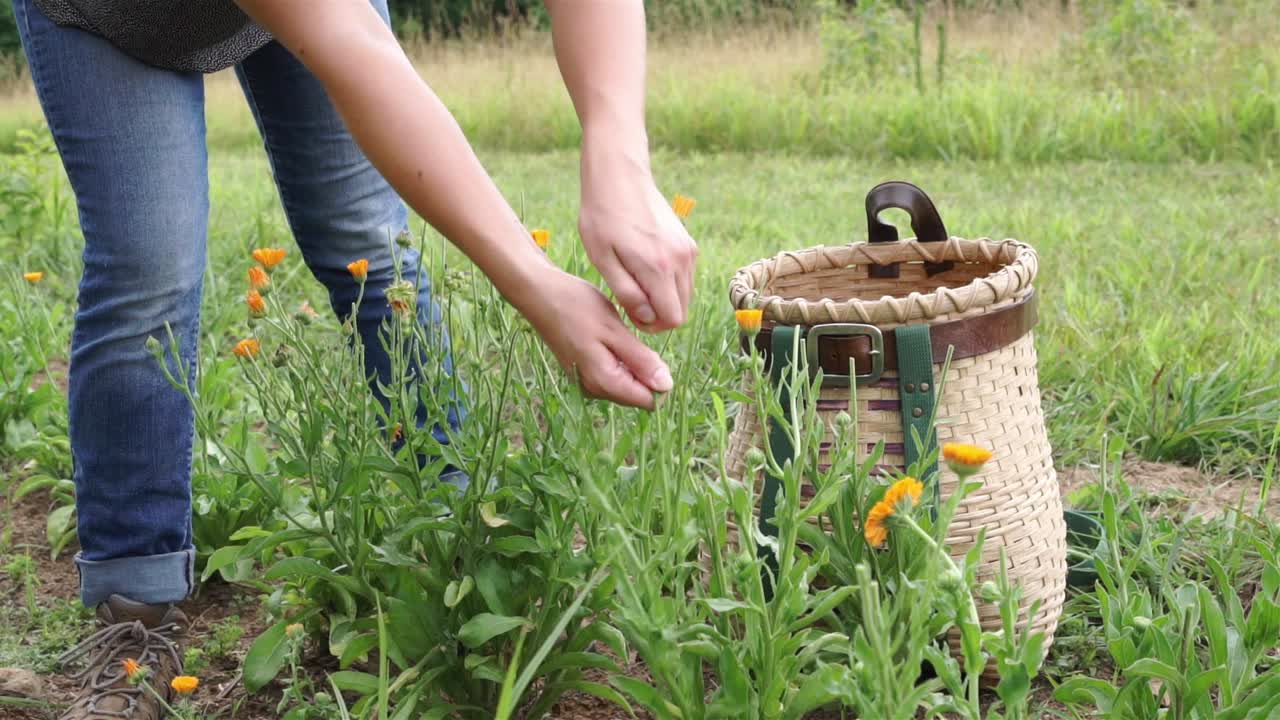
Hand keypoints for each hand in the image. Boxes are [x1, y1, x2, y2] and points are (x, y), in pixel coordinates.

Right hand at [522, 269, 673, 408]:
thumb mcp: (613, 330)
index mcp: (604, 382)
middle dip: (646, 370)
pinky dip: (621, 358)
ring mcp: (587, 381)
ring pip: (626, 382)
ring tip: (620, 334)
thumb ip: (640, 360)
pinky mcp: (584, 371)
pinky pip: (614, 373)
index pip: (647, 400)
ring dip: (633, 362)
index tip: (651, 351)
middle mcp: (595, 389)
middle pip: (637, 393)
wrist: (539, 293)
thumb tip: (667, 386)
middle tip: (632, 337)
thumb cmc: (576, 307)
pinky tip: (612, 336)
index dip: (659, 379)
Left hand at [578, 143, 696, 332]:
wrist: (619, 176)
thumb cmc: (602, 217)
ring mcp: (688, 250)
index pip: (672, 319)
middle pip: (682, 310)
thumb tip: (648, 318)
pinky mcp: (688, 243)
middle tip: (631, 301)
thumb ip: (627, 293)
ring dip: (664, 298)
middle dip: (659, 314)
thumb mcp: (603, 260)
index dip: (652, 325)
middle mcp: (681, 260)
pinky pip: (685, 277)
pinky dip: (670, 282)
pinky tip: (645, 269)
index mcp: (658, 267)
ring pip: (685, 295)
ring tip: (636, 283)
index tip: (631, 312)